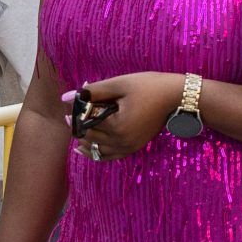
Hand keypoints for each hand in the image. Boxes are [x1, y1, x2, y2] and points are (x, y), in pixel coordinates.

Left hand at [67, 72, 185, 160]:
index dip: (75, 117)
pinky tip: (85, 149)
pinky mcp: (133, 148)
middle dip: (78, 128)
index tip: (69, 109)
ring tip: (76, 131)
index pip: (86, 124)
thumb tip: (66, 97)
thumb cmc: (148, 86)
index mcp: (117, 126)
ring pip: (97, 151)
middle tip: (70, 116)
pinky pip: (109, 156)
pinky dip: (96, 153)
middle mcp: (122, 142)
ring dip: (85, 142)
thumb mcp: (119, 84)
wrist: (175, 96)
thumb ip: (92, 92)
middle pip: (90, 139)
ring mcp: (129, 148)